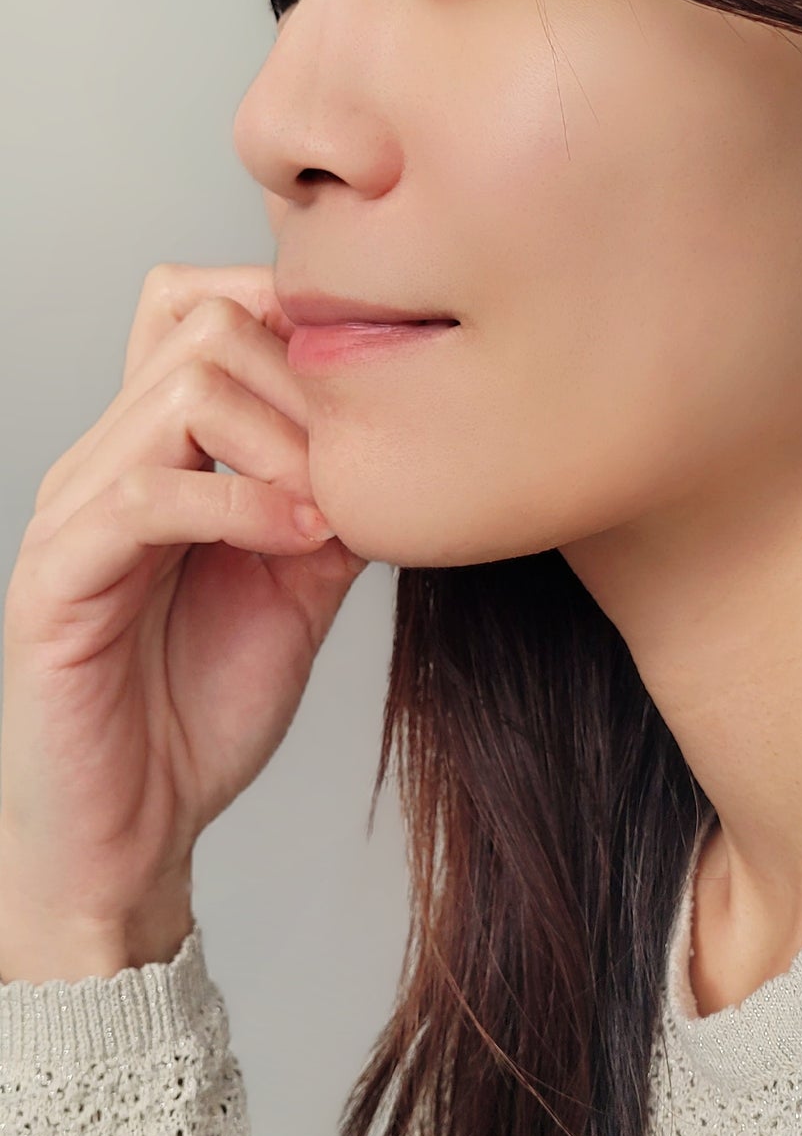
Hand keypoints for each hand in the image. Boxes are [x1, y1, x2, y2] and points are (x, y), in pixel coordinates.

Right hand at [0, 262, 369, 959]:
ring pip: (179, 392)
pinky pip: (147, 495)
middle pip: (202, 324)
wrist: (132, 830)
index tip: (374, 398)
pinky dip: (241, 507)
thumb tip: (409, 439)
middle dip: (305, 386)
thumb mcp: (300, 585)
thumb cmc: (199, 709)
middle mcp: (106, 462)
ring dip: (284, 445)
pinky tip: (299, 544)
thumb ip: (335, 503)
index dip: (293, 322)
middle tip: (356, 470)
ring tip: (330, 515)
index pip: (198, 306)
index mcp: (155, 451)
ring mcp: (75, 514)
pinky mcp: (58, 580)